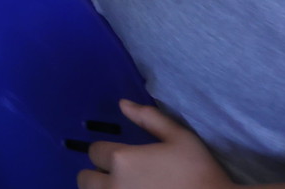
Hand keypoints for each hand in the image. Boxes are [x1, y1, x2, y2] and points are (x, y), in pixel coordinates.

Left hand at [80, 102, 231, 188]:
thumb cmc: (199, 172)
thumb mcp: (180, 138)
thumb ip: (149, 118)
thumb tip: (123, 104)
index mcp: (123, 159)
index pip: (95, 152)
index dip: (106, 153)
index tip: (120, 159)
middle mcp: (113, 185)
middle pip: (85, 179)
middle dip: (97, 175)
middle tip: (117, 178)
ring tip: (123, 188)